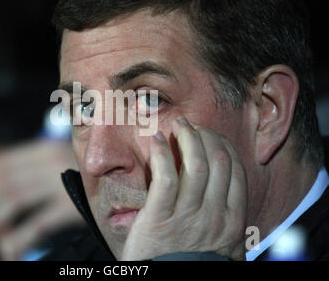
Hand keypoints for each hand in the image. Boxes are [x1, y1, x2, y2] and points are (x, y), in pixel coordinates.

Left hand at [0, 140, 83, 259]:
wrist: (130, 183)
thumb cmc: (87, 179)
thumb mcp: (59, 166)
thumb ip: (32, 171)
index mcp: (44, 148)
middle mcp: (52, 159)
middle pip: (2, 182)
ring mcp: (64, 180)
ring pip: (15, 199)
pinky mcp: (74, 204)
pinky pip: (37, 222)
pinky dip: (19, 238)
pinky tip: (8, 249)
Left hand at [121, 117, 247, 260]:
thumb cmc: (191, 265)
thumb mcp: (223, 247)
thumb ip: (227, 220)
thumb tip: (229, 195)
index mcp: (232, 221)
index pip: (234, 170)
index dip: (222, 146)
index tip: (210, 136)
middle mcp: (215, 216)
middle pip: (218, 161)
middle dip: (206, 136)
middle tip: (192, 126)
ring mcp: (187, 216)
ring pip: (195, 164)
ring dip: (187, 138)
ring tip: (178, 125)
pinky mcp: (159, 218)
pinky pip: (165, 177)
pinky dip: (162, 154)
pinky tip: (156, 140)